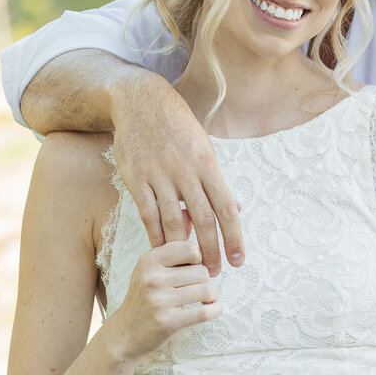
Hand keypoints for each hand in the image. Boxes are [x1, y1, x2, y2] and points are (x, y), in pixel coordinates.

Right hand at [104, 234, 221, 362]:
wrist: (126, 333)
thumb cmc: (144, 296)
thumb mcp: (150, 268)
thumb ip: (171, 246)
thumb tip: (189, 212)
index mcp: (149, 260)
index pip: (191, 248)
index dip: (198, 259)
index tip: (192, 268)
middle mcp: (152, 278)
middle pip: (202, 271)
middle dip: (204, 280)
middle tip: (196, 288)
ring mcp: (158, 300)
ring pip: (206, 290)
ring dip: (211, 296)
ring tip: (204, 299)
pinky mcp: (167, 322)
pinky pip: (206, 312)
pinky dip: (215, 310)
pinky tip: (211, 309)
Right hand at [112, 73, 243, 272]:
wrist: (140, 101)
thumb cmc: (177, 125)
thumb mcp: (204, 147)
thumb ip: (216, 180)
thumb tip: (237, 209)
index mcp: (207, 163)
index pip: (227, 207)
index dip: (234, 237)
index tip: (238, 260)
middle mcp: (186, 171)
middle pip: (203, 219)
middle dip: (211, 250)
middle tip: (215, 274)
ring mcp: (159, 175)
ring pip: (173, 221)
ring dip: (183, 248)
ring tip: (190, 267)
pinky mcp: (136, 178)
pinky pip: (148, 214)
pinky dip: (155, 235)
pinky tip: (162, 251)